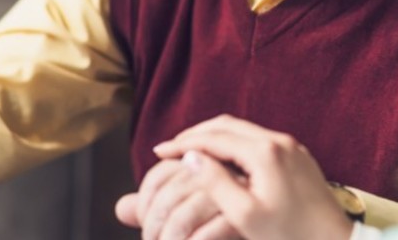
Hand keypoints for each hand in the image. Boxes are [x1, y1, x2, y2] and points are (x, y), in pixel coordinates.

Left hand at [114, 158, 240, 239]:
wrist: (275, 232)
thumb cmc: (228, 225)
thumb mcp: (187, 216)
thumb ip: (154, 211)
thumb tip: (121, 209)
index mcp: (204, 164)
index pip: (159, 176)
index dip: (144, 202)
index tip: (146, 228)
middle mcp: (218, 172)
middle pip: (167, 196)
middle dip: (152, 227)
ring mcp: (232, 193)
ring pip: (181, 218)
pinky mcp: (242, 218)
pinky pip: (205, 236)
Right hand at [153, 115, 352, 239]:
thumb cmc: (290, 236)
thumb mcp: (245, 215)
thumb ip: (215, 183)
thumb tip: (191, 158)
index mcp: (264, 152)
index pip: (214, 138)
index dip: (183, 144)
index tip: (158, 152)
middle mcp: (278, 141)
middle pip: (227, 125)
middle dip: (196, 134)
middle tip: (170, 148)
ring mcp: (290, 146)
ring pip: (242, 131)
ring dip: (214, 138)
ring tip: (190, 153)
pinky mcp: (297, 155)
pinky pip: (257, 140)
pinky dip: (233, 144)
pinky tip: (222, 161)